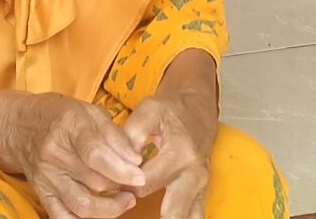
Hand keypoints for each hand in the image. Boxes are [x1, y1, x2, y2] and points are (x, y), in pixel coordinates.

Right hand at [16, 96, 147, 218]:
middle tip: (137, 182)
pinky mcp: (41, 194)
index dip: (121, 168)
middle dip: (122, 186)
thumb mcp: (89, 111)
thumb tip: (135, 159)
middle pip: (94, 181)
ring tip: (126, 200)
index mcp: (68, 126)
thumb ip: (114, 134)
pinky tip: (102, 213)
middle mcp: (54, 154)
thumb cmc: (60, 115)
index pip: (95, 154)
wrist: (19, 126)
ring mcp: (46, 178)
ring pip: (82, 205)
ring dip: (110, 208)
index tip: (139, 175)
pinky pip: (63, 217)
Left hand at [118, 86, 216, 218]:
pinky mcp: (201, 193)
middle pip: (174, 210)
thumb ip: (132, 133)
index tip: (114, 184)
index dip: (125, 186)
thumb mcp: (150, 110)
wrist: (197, 108)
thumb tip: (119, 160)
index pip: (146, 182)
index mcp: (179, 152)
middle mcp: (193, 173)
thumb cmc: (171, 110)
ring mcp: (200, 186)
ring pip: (191, 218)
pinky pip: (196, 217)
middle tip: (132, 208)